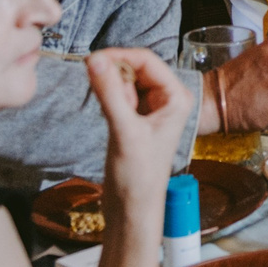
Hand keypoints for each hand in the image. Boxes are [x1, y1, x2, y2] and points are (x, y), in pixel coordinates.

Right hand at [86, 48, 191, 212]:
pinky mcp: (135, 118)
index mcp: (176, 97)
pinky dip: (109, 100)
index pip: (146, 60)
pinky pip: (119, 94)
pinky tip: (110, 119)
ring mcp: (151, 108)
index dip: (119, 56)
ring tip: (113, 118)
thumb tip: (93, 59)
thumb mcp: (124, 131)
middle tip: (105, 100)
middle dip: (115, 77)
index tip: (91, 60)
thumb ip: (110, 93)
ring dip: (111, 90)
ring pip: (125, 80)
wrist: (132, 210)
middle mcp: (167, 98)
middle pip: (135, 67)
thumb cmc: (138, 177)